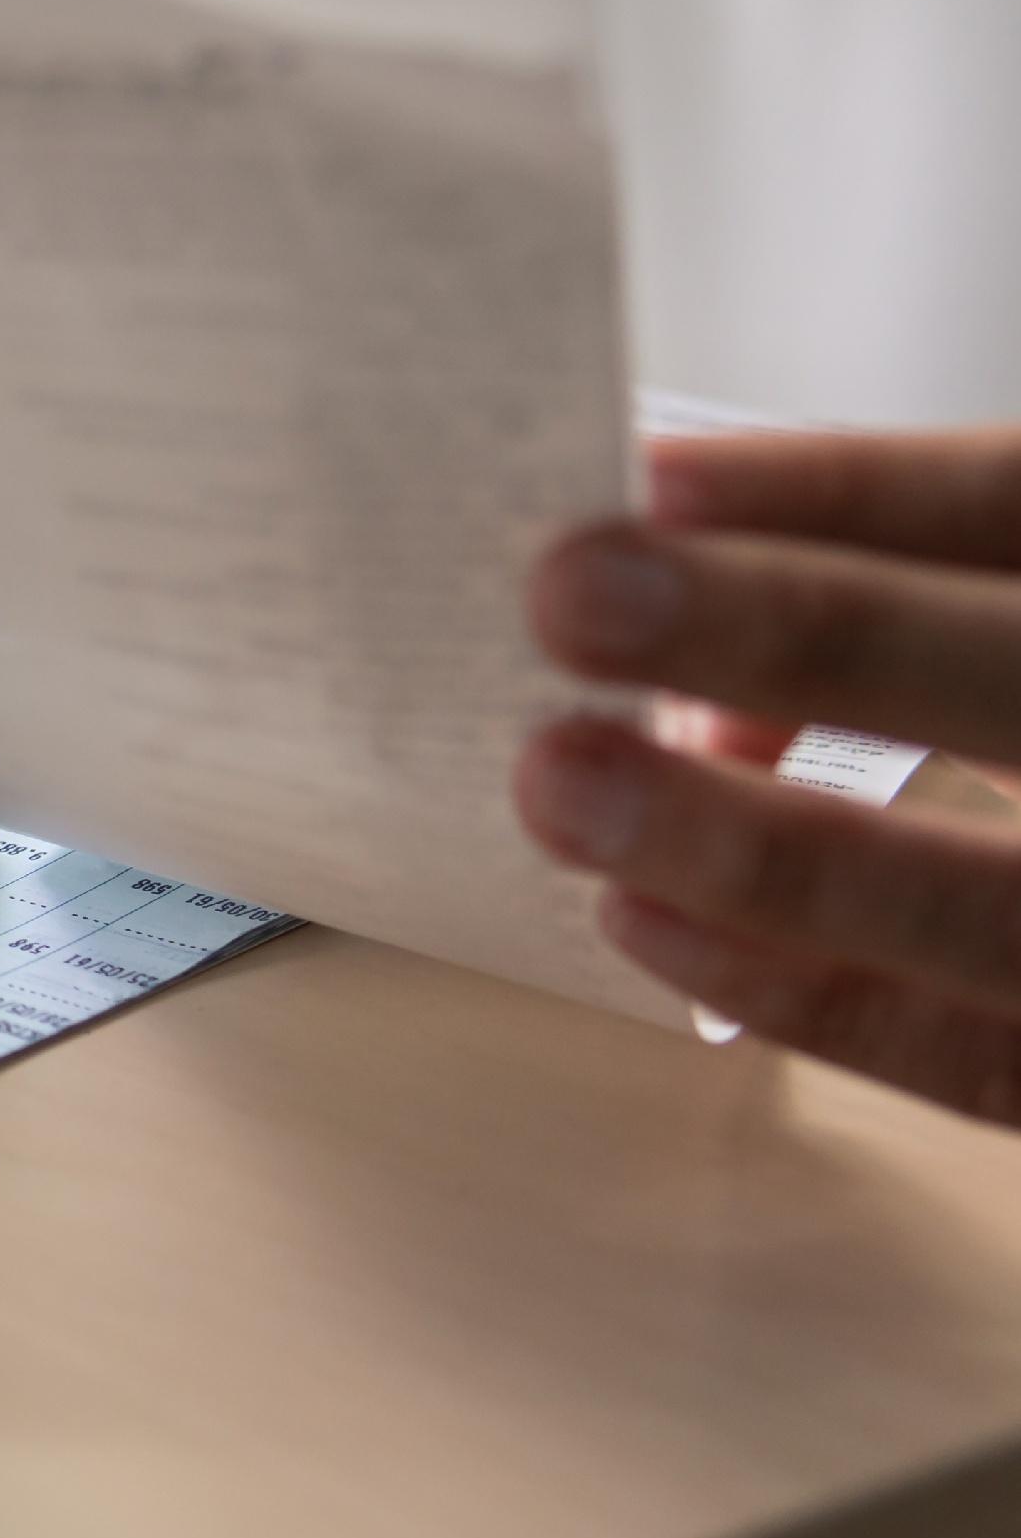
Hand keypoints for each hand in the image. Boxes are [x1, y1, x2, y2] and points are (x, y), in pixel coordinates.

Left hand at [515, 429, 1020, 1121]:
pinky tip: (643, 917)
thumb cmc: (1012, 710)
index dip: (853, 491)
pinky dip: (811, 992)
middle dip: (806, 636)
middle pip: (1019, 677)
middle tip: (573, 596)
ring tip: (562, 782)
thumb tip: (676, 623)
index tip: (651, 479)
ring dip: (764, 847)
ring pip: (997, 908)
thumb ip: (902, 609)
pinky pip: (984, 1058)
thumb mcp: (993, 621)